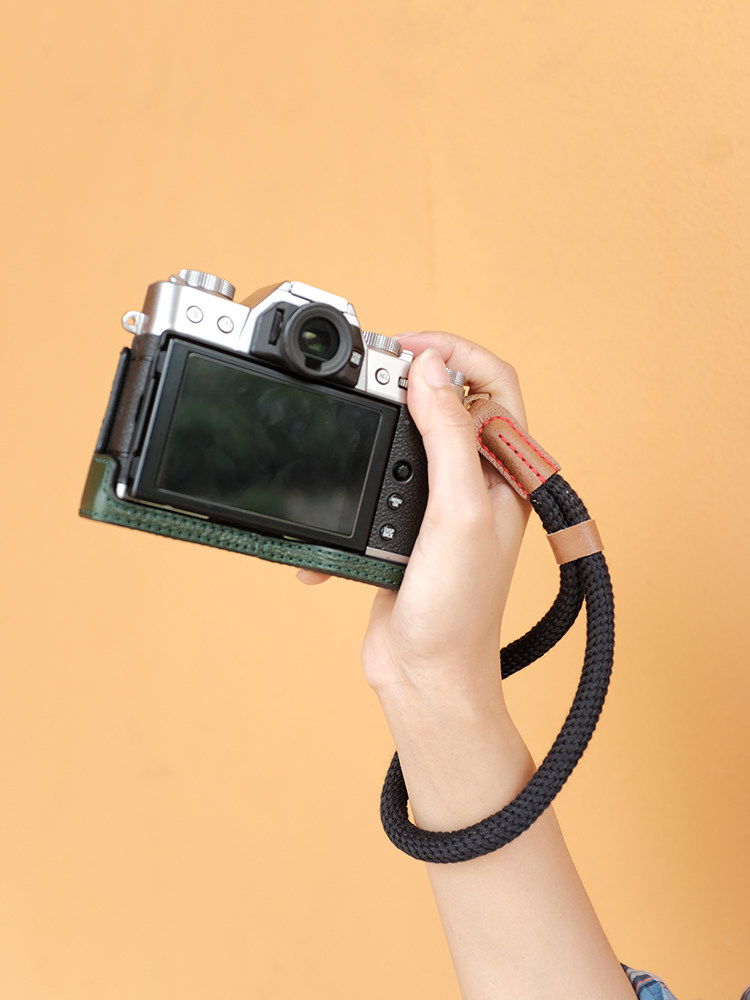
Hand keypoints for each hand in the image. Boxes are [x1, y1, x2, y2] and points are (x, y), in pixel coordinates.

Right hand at [300, 332, 529, 697]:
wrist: (426, 675)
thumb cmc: (458, 608)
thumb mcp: (458, 510)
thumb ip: (447, 434)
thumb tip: (429, 368)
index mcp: (506, 471)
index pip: (492, 381)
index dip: (452, 352)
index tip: (404, 349)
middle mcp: (479, 482)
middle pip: (447, 401)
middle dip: (406, 385)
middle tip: (368, 381)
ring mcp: (443, 504)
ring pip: (409, 440)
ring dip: (376, 437)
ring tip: (350, 439)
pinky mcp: (408, 527)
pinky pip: (381, 485)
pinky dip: (355, 493)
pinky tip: (341, 518)